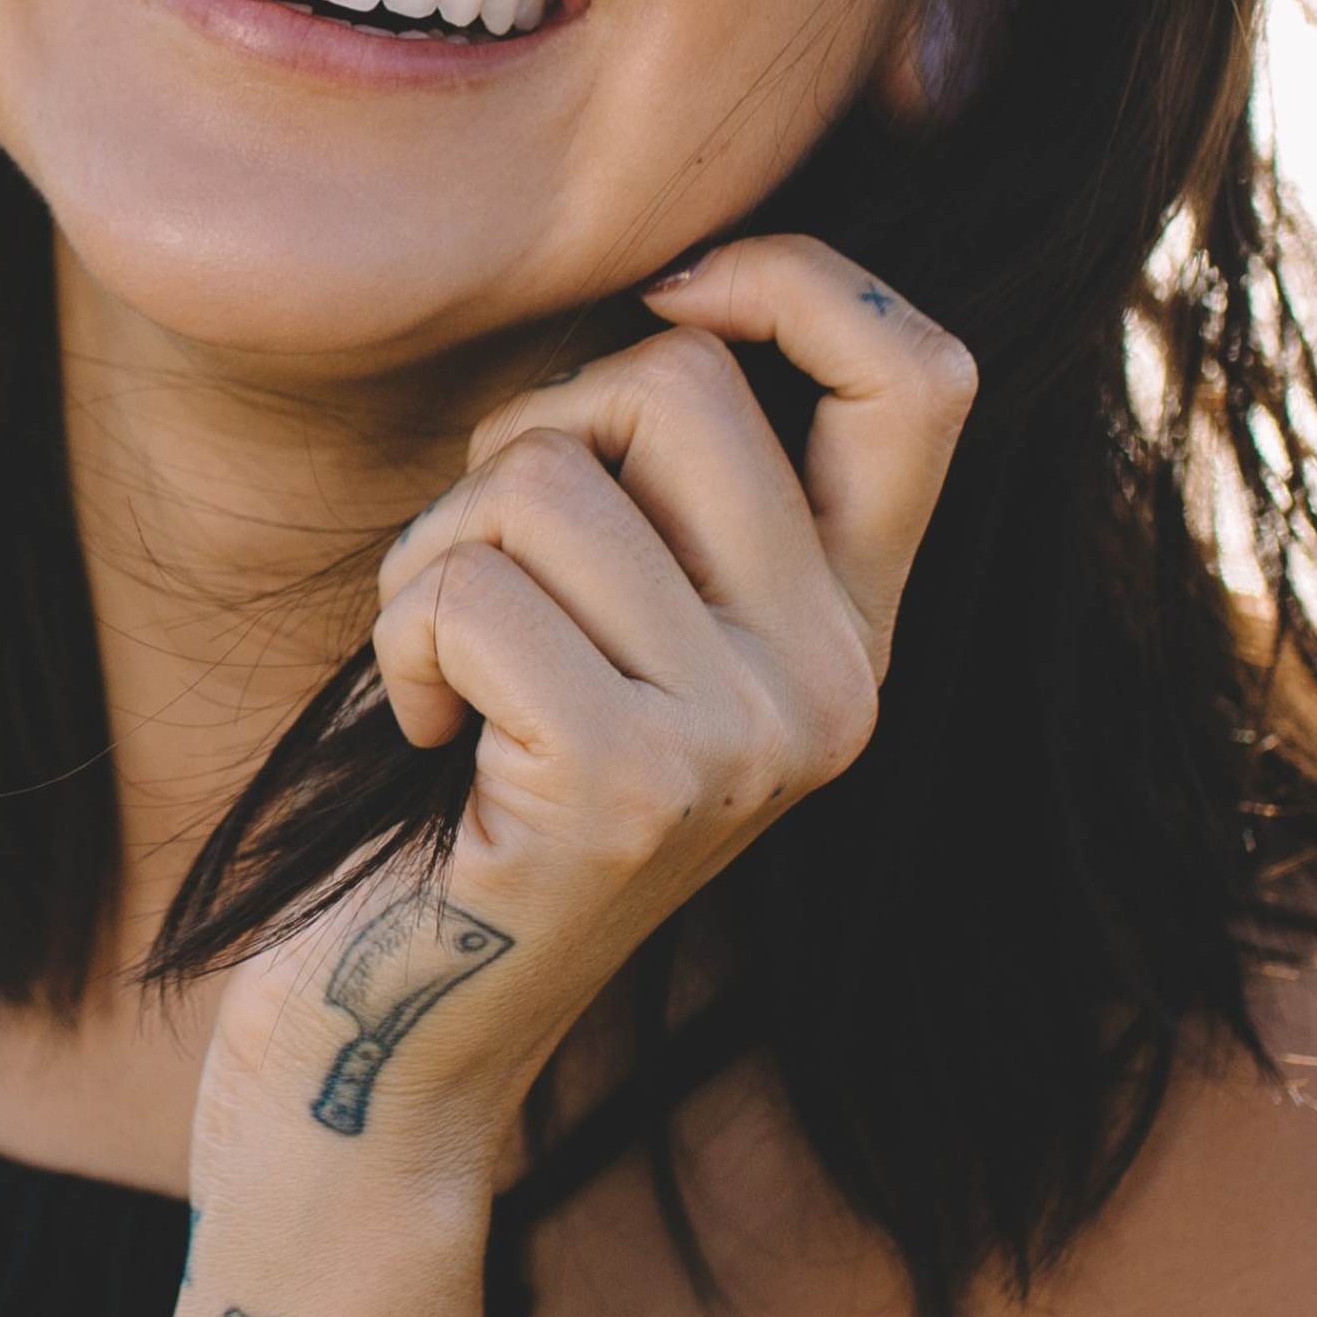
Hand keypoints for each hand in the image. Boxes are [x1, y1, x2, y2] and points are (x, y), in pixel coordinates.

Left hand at [194, 234, 976, 1188]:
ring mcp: (752, 742)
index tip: (667, 295)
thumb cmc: (468, 779)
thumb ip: (665, 474)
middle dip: (529, 431)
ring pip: (547, 475)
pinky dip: (398, 636)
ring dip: (433, 550)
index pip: (927, 374)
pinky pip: (473, 586)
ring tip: (440, 668)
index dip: (797, 280)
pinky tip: (419, 735)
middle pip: (682, 379)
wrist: (389, 1036)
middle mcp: (839, 683)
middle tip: (485, 566)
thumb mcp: (608, 606)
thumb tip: (672, 282)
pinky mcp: (635, 788)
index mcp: (852, 625)